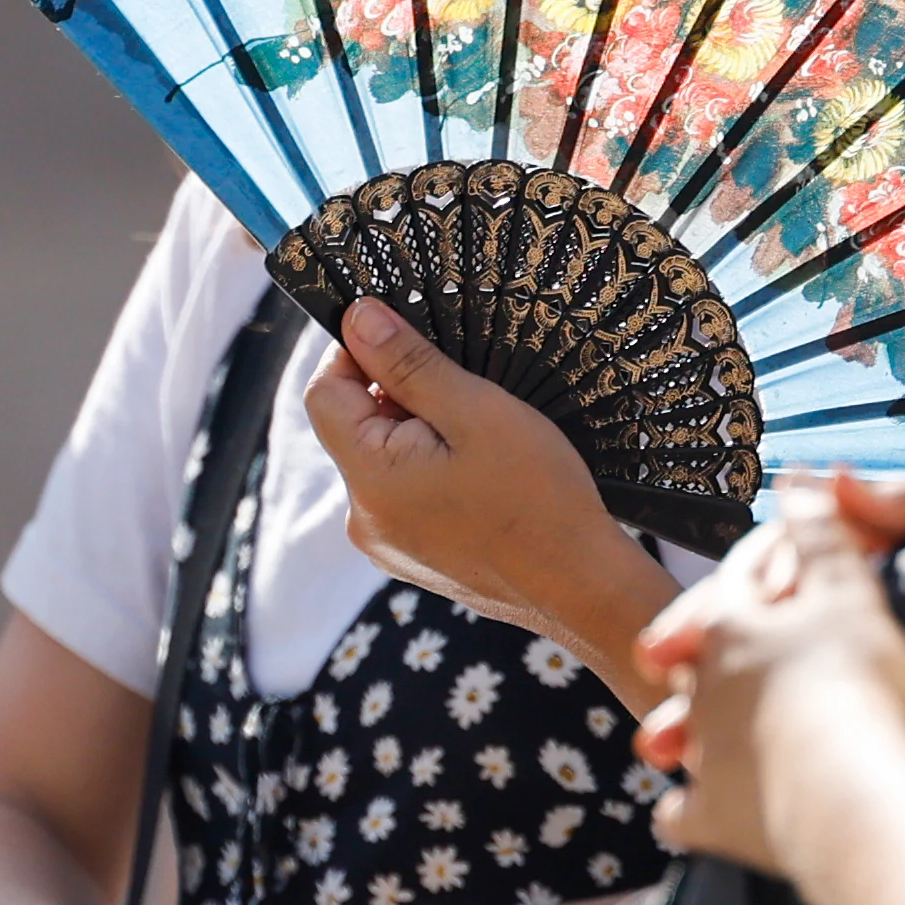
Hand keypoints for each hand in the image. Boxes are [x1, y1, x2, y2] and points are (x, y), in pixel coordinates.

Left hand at [302, 300, 674, 670]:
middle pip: (351, 428)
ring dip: (415, 436)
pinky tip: (479, 477)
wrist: (581, 587)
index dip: (357, 356)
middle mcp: (361, 518)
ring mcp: (384, 544)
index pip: (324, 394)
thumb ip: (408, 363)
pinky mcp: (409, 558)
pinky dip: (428, 473)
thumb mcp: (475, 411)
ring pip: (379, 462)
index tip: (407, 343)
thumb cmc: (538, 498)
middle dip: (395, 398)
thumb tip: (357, 317)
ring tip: (477, 442)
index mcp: (368, 477)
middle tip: (460, 396)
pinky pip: (401, 496)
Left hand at [639, 473, 904, 867]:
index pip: (734, 588)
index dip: (748, 573)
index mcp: (733, 626)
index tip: (750, 578)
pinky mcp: (717, 821)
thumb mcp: (850, 590)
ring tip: (666, 742)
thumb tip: (806, 477)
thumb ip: (826, 532)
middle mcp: (704, 687)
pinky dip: (689, 814)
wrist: (845, 787)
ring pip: (680, 734)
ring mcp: (705, 755)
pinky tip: (691, 816)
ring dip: (678, 732)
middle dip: (686, 652)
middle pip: (693, 660)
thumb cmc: (855, 680)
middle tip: (662, 654)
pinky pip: (687, 817)